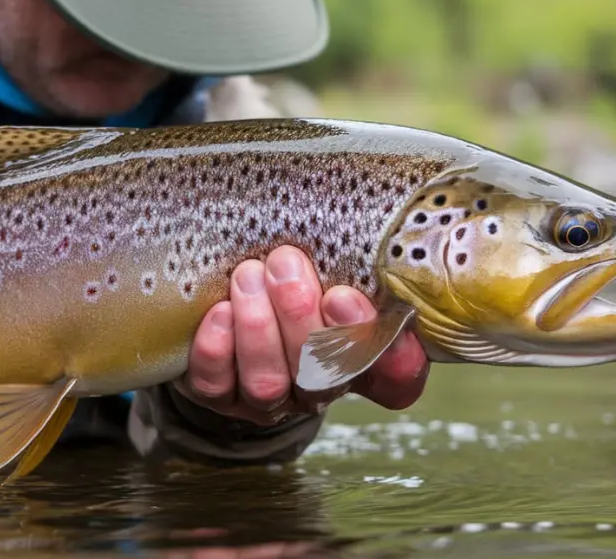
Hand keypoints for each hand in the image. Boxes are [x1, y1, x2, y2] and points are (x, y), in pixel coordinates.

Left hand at [175, 245, 429, 425]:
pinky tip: (220, 312)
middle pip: (324, 375)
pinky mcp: (219, 396)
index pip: (397, 380)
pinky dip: (218, 349)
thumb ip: (356, 259)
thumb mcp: (333, 265)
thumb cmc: (293, 276)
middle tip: (284, 262)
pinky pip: (218, 385)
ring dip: (259, 328)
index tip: (347, 295)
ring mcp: (269, 398)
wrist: (229, 302)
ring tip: (247, 277)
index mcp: (364, 360)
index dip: (387, 354)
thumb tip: (369, 217)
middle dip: (300, 315)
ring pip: (270, 382)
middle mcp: (320, 387)